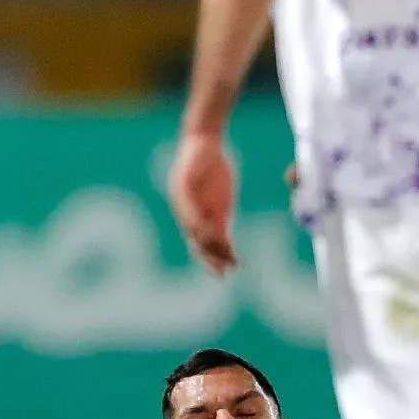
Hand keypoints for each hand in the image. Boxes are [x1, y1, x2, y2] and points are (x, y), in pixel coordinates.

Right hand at [168, 132, 238, 273]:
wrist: (204, 146)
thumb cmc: (194, 158)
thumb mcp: (190, 174)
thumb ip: (188, 199)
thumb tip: (192, 225)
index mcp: (181, 207)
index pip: (191, 228)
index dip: (200, 237)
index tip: (212, 241)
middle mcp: (191, 216)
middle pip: (198, 243)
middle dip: (209, 258)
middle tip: (220, 272)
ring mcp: (205, 216)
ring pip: (211, 243)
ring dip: (220, 257)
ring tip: (232, 268)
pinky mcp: (219, 215)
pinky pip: (223, 236)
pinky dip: (229, 249)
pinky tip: (236, 260)